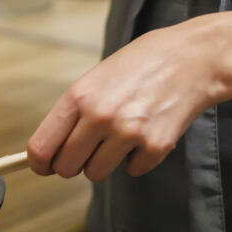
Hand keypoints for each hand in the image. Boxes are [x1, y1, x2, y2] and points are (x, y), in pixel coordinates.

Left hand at [27, 19, 224, 180]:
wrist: (193, 58)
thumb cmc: (138, 66)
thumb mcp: (93, 81)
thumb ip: (70, 115)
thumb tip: (47, 154)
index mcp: (77, 97)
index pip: (41, 148)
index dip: (39, 163)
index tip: (44, 166)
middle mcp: (99, 116)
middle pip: (66, 168)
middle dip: (73, 163)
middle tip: (88, 147)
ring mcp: (128, 132)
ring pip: (95, 173)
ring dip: (104, 162)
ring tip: (119, 135)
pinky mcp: (156, 146)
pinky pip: (132, 170)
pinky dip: (137, 159)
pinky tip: (145, 133)